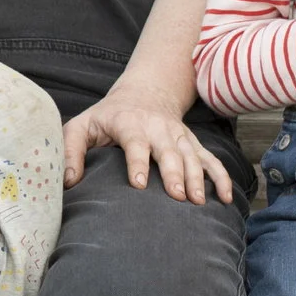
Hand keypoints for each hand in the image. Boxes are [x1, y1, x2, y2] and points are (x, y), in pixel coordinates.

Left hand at [62, 86, 235, 203]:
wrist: (144, 93)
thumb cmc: (106, 117)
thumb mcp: (82, 126)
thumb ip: (71, 150)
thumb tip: (68, 181)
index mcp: (128, 122)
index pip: (134, 142)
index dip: (137, 162)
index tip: (139, 184)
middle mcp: (157, 128)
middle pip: (168, 150)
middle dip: (174, 173)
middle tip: (178, 197)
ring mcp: (178, 136)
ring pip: (191, 156)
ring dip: (198, 177)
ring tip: (199, 202)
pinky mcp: (192, 143)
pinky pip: (210, 159)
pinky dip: (221, 176)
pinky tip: (226, 197)